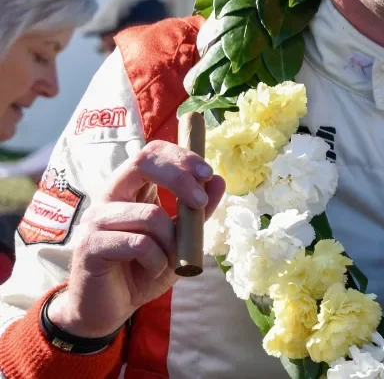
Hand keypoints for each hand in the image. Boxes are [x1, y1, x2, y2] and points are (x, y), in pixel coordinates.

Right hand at [48, 140, 225, 337]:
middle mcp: (110, 197)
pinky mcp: (89, 245)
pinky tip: (152, 270)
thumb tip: (218, 181)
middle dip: (180, 178)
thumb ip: (196, 212)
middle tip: (200, 204)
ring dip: (172, 241)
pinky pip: (139, 244)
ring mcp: (96, 219)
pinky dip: (157, 260)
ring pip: (150, 214)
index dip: (181, 156)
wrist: (112, 308)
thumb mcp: (180, 239)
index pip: (152, 152)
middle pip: (142, 162)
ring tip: (169, 260)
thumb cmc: (144, 269)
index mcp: (131, 189)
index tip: (207, 173)